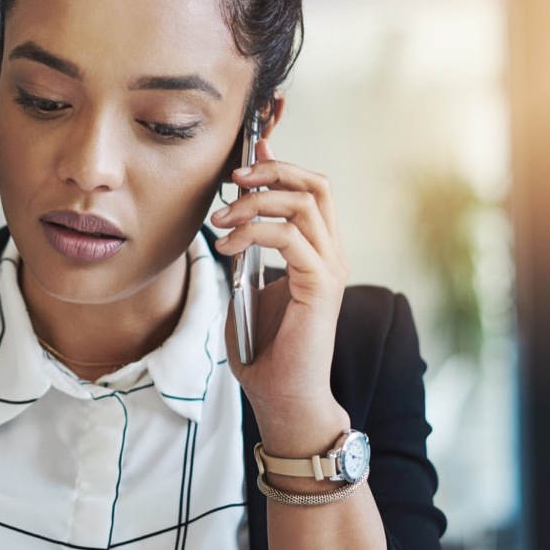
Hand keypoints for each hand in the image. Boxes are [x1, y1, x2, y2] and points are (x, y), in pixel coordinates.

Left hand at [208, 139, 350, 455]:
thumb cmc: (264, 349)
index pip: (308, 190)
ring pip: (304, 204)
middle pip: (315, 185)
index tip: (245, 154)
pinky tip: (227, 245)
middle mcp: (329, 254)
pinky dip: (253, 232)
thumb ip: (244, 251)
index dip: (279, 165)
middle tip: (232, 179)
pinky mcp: (320, 286)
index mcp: (315, 251)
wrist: (282, 395)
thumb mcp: (246, 286)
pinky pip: (289, 237)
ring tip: (220, 220)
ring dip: (254, 203)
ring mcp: (329, 268)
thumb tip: (227, 217)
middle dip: (272, 170)